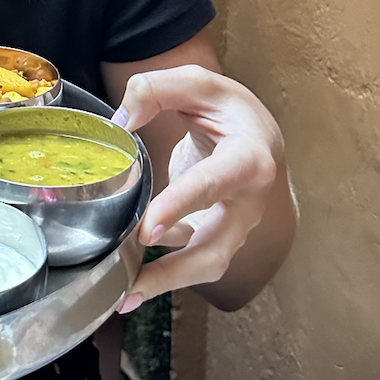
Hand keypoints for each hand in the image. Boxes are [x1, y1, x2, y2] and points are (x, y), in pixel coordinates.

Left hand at [112, 65, 291, 312]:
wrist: (258, 134)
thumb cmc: (231, 111)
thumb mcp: (199, 83)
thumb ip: (156, 89)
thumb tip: (121, 121)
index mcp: (249, 158)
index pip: (213, 184)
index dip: (181, 208)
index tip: (147, 232)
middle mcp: (248, 201)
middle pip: (216, 248)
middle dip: (174, 272)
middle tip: (132, 285)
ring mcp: (235, 224)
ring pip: (206, 264)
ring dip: (166, 283)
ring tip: (124, 296)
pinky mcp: (217, 234)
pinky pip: (191, 259)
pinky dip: (162, 272)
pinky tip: (130, 279)